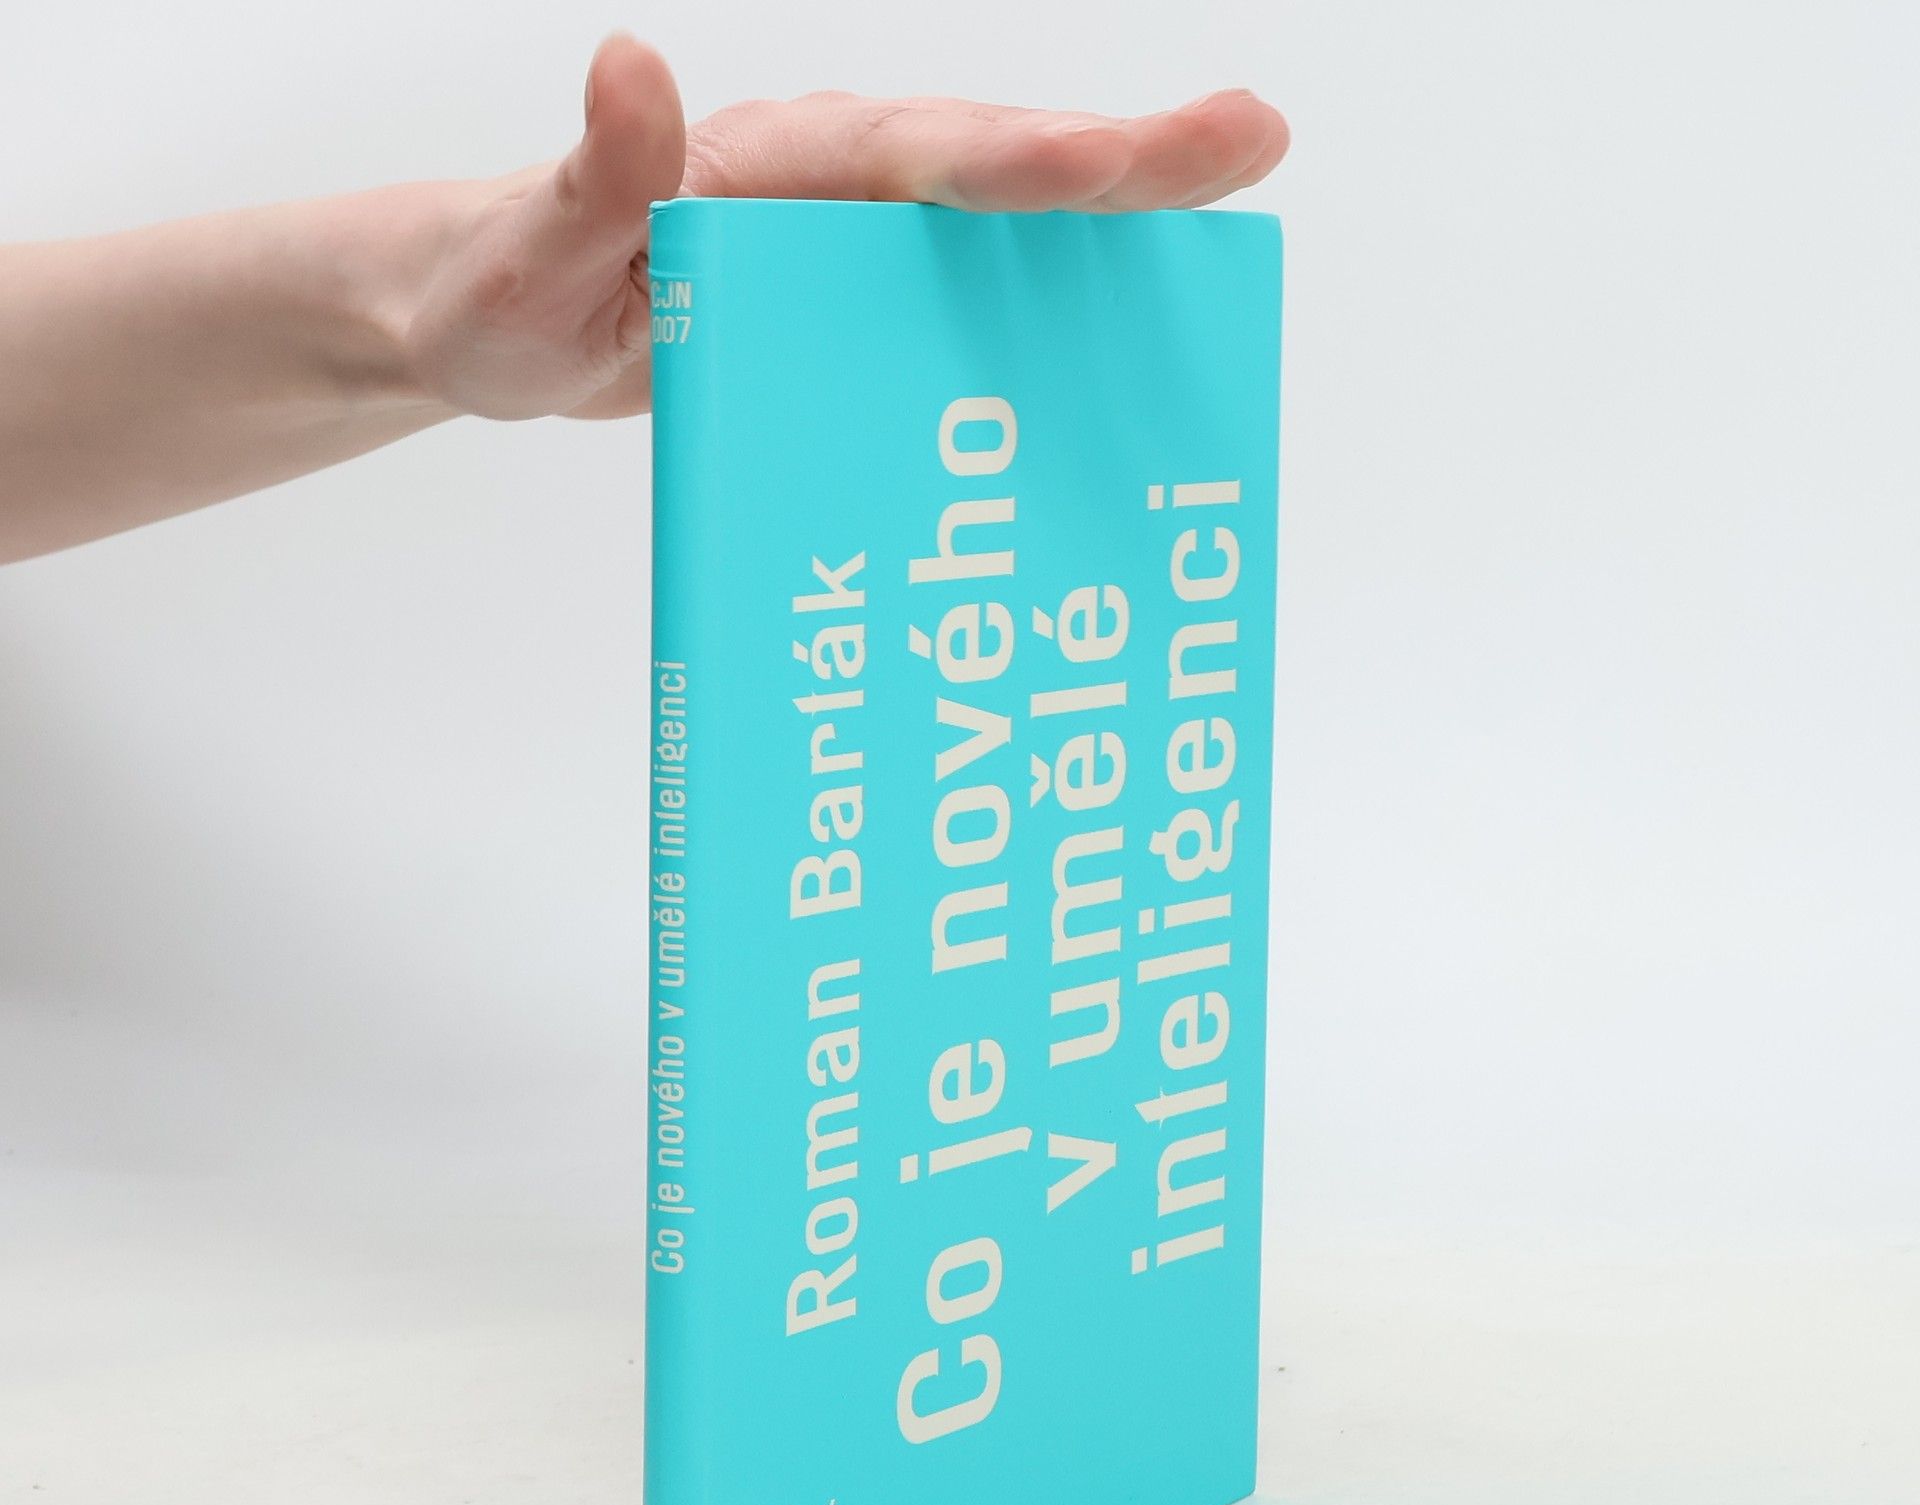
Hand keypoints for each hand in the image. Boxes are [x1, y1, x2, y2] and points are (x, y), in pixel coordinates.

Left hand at [405, 36, 1289, 422]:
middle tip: (1258, 147)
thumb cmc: (502, 291)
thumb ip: (594, 180)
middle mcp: (830, 190)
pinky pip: (957, 300)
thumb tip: (634, 64)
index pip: (939, 156)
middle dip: (1130, 168)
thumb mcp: (532, 256)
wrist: (490, 322)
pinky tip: (1107, 361)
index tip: (1193, 140)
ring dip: (1109, 237)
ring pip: (999, 232)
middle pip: (1001, 173)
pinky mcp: (845, 305)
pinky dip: (1037, 312)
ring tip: (1228, 247)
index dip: (1067, 155)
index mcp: (775, 169)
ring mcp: (846, 247)